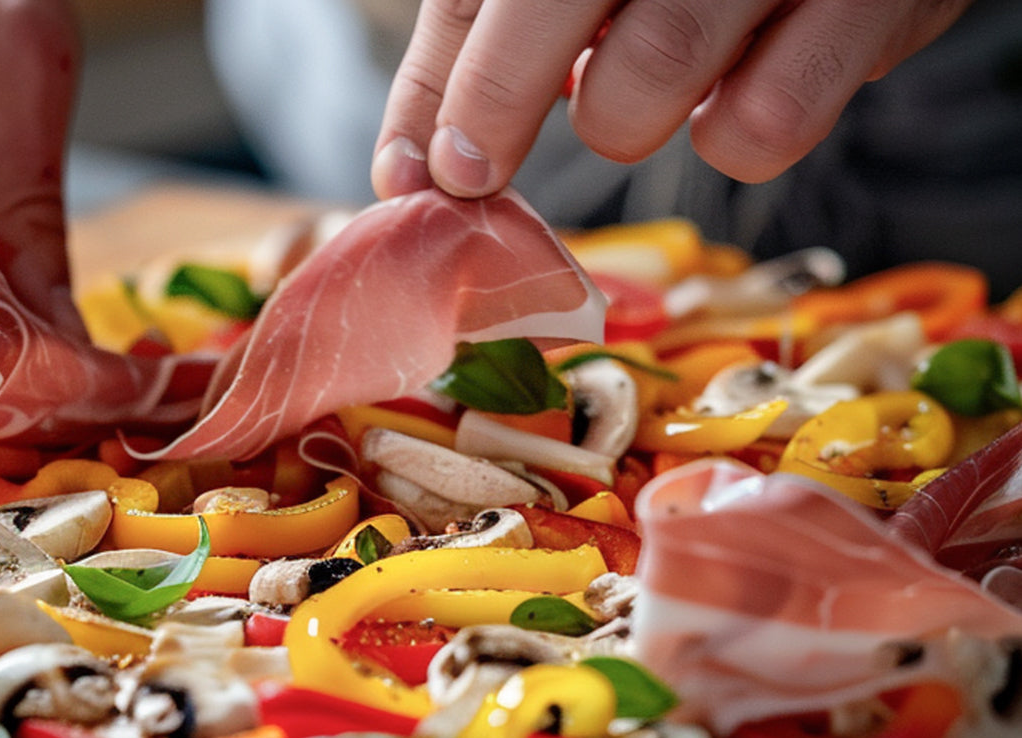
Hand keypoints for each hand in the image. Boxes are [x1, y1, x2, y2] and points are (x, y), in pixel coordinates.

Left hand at [372, 0, 973, 199]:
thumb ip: (480, 41)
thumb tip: (409, 167)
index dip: (440, 88)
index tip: (424, 173)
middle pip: (548, 11)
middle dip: (499, 111)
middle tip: (483, 168)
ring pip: (650, 83)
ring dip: (624, 119)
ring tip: (646, 84)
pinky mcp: (876, 2)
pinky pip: (763, 128)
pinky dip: (734, 137)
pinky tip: (741, 87)